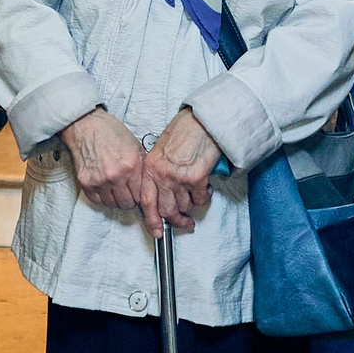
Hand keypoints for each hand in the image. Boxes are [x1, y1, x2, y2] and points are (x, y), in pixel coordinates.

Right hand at [62, 107, 147, 215]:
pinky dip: (102, 197)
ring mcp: (99, 181)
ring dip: (115, 199)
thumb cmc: (110, 133)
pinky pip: (97, 201)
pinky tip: (104, 187)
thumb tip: (147, 185)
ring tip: (115, 188)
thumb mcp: (135, 146)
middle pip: (127, 204)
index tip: (137, 192)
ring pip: (112, 204)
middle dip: (129, 198)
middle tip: (126, 191)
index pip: (141, 195)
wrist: (86, 125)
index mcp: (131, 166)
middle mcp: (116, 176)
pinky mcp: (86, 183)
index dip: (140, 195)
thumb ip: (141, 167)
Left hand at [142, 108, 220, 235]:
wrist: (202, 121)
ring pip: (184, 206)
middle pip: (167, 210)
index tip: (157, 231)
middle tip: (185, 224)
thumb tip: (163, 192)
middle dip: (177, 221)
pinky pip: (200, 199)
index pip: (147, 202)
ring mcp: (179, 178)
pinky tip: (206, 188)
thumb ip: (158, 172)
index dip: (152, 221)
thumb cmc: (184, 131)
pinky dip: (204, 197)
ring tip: (197, 196)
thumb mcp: (161, 150)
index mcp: (150, 169)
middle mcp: (162, 176)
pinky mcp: (196, 178)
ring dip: (192, 206)